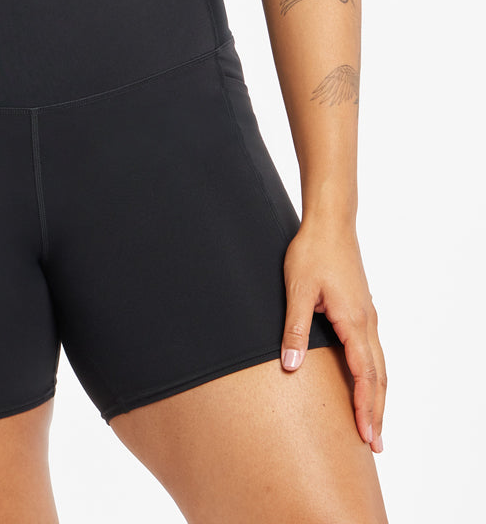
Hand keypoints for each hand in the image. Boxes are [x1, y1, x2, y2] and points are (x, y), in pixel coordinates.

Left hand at [280, 220, 386, 452]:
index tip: (367, 435)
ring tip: (374, 425)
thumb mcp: (297, 289)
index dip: (366, 407)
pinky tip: (367, 384)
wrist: (330, 222)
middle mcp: (367, 322)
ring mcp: (367, 316)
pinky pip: (373, 351)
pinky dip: (374, 376)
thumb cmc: (312, 252)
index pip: (365, 374)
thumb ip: (294, 329)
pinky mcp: (362, 310)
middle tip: (376, 445)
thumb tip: (290, 366)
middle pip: (379, 376)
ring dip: (378, 396)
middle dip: (378, 412)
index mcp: (354, 321)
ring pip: (379, 365)